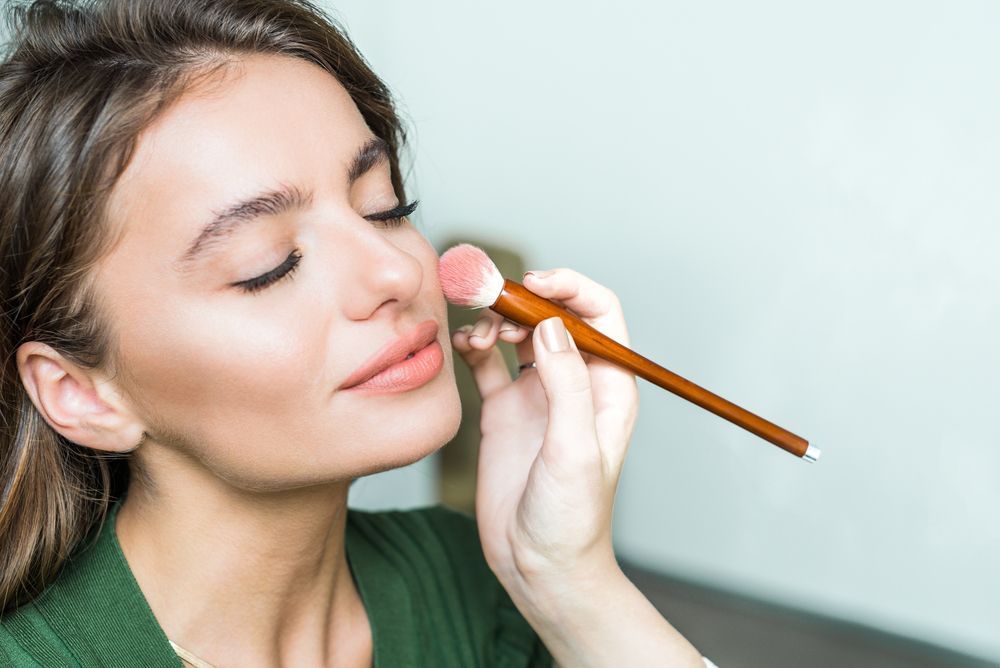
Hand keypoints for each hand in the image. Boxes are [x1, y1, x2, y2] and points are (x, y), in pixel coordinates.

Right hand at [451, 268, 639, 587]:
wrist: (538, 565)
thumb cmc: (571, 519)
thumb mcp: (575, 450)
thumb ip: (566, 384)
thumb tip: (551, 325)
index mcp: (608, 386)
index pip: (599, 315)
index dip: (570, 289)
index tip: (534, 284)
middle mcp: (574, 382)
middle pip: (554, 315)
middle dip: (524, 298)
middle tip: (490, 299)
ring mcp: (538, 394)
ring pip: (518, 332)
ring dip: (497, 320)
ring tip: (477, 335)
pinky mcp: (504, 410)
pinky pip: (487, 362)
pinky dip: (473, 346)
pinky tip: (464, 348)